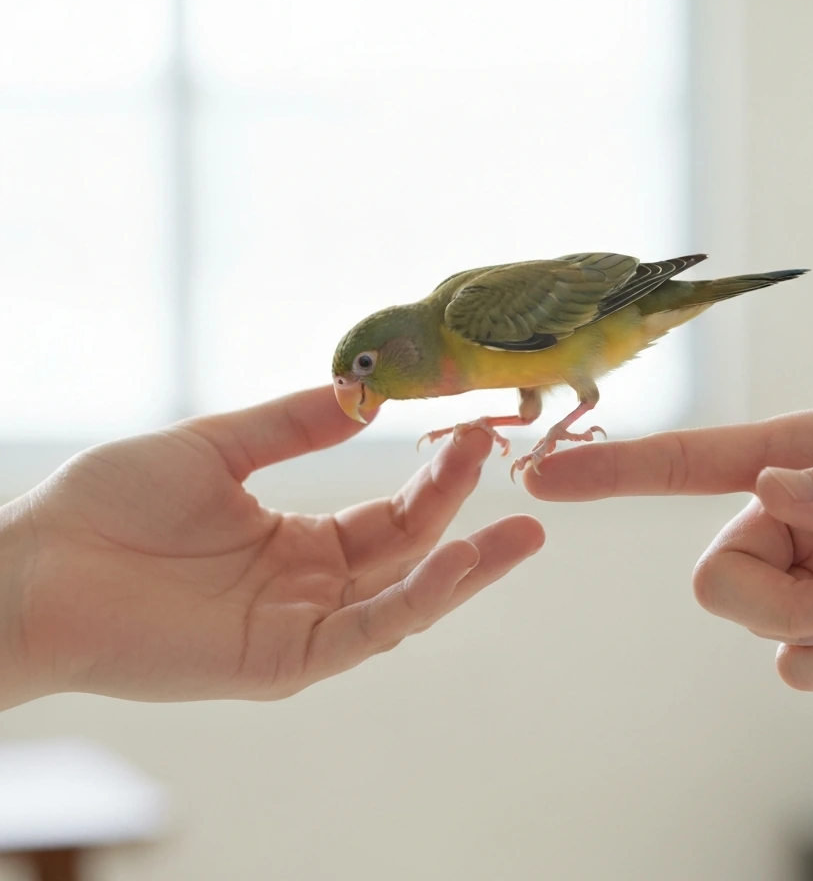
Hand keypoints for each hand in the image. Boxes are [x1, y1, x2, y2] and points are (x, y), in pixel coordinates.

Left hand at [0, 387, 543, 706]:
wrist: (36, 565)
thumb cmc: (108, 505)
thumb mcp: (217, 447)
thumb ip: (294, 424)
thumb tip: (365, 392)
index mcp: (298, 542)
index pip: (391, 514)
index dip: (436, 476)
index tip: (475, 429)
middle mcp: (311, 589)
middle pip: (410, 554)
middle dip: (461, 510)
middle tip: (506, 461)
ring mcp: (301, 629)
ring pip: (403, 602)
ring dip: (463, 569)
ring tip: (522, 534)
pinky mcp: (284, 662)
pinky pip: (365, 635)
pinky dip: (415, 603)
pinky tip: (454, 562)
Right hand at [524, 405, 812, 690]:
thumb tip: (771, 496)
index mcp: (804, 453)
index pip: (691, 460)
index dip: (614, 469)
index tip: (541, 476)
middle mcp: (795, 514)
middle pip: (715, 575)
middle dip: (769, 606)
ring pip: (752, 625)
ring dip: (812, 634)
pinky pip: (800, 666)